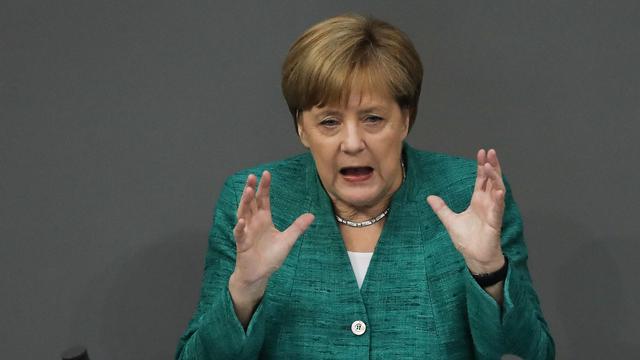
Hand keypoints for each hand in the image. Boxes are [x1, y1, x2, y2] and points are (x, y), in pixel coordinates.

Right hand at [232, 170, 314, 287]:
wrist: (260, 274)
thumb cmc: (271, 256)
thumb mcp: (288, 240)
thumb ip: (297, 227)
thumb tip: (312, 215)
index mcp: (264, 219)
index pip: (264, 199)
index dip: (265, 187)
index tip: (266, 174)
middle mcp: (254, 222)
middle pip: (252, 202)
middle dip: (252, 189)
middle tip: (252, 177)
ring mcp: (247, 232)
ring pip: (243, 213)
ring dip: (245, 202)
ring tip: (248, 191)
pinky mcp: (242, 244)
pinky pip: (239, 234)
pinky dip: (240, 227)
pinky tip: (242, 221)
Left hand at [426, 149, 505, 273]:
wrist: (475, 257)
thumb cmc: (467, 240)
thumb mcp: (450, 221)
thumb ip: (441, 208)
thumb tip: (429, 197)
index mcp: (478, 201)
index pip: (481, 179)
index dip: (481, 166)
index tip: (481, 152)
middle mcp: (487, 203)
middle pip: (492, 180)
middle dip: (492, 166)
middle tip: (490, 152)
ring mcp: (492, 212)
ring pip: (497, 191)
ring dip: (495, 178)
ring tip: (490, 166)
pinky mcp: (495, 222)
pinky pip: (498, 209)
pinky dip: (499, 199)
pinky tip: (499, 190)